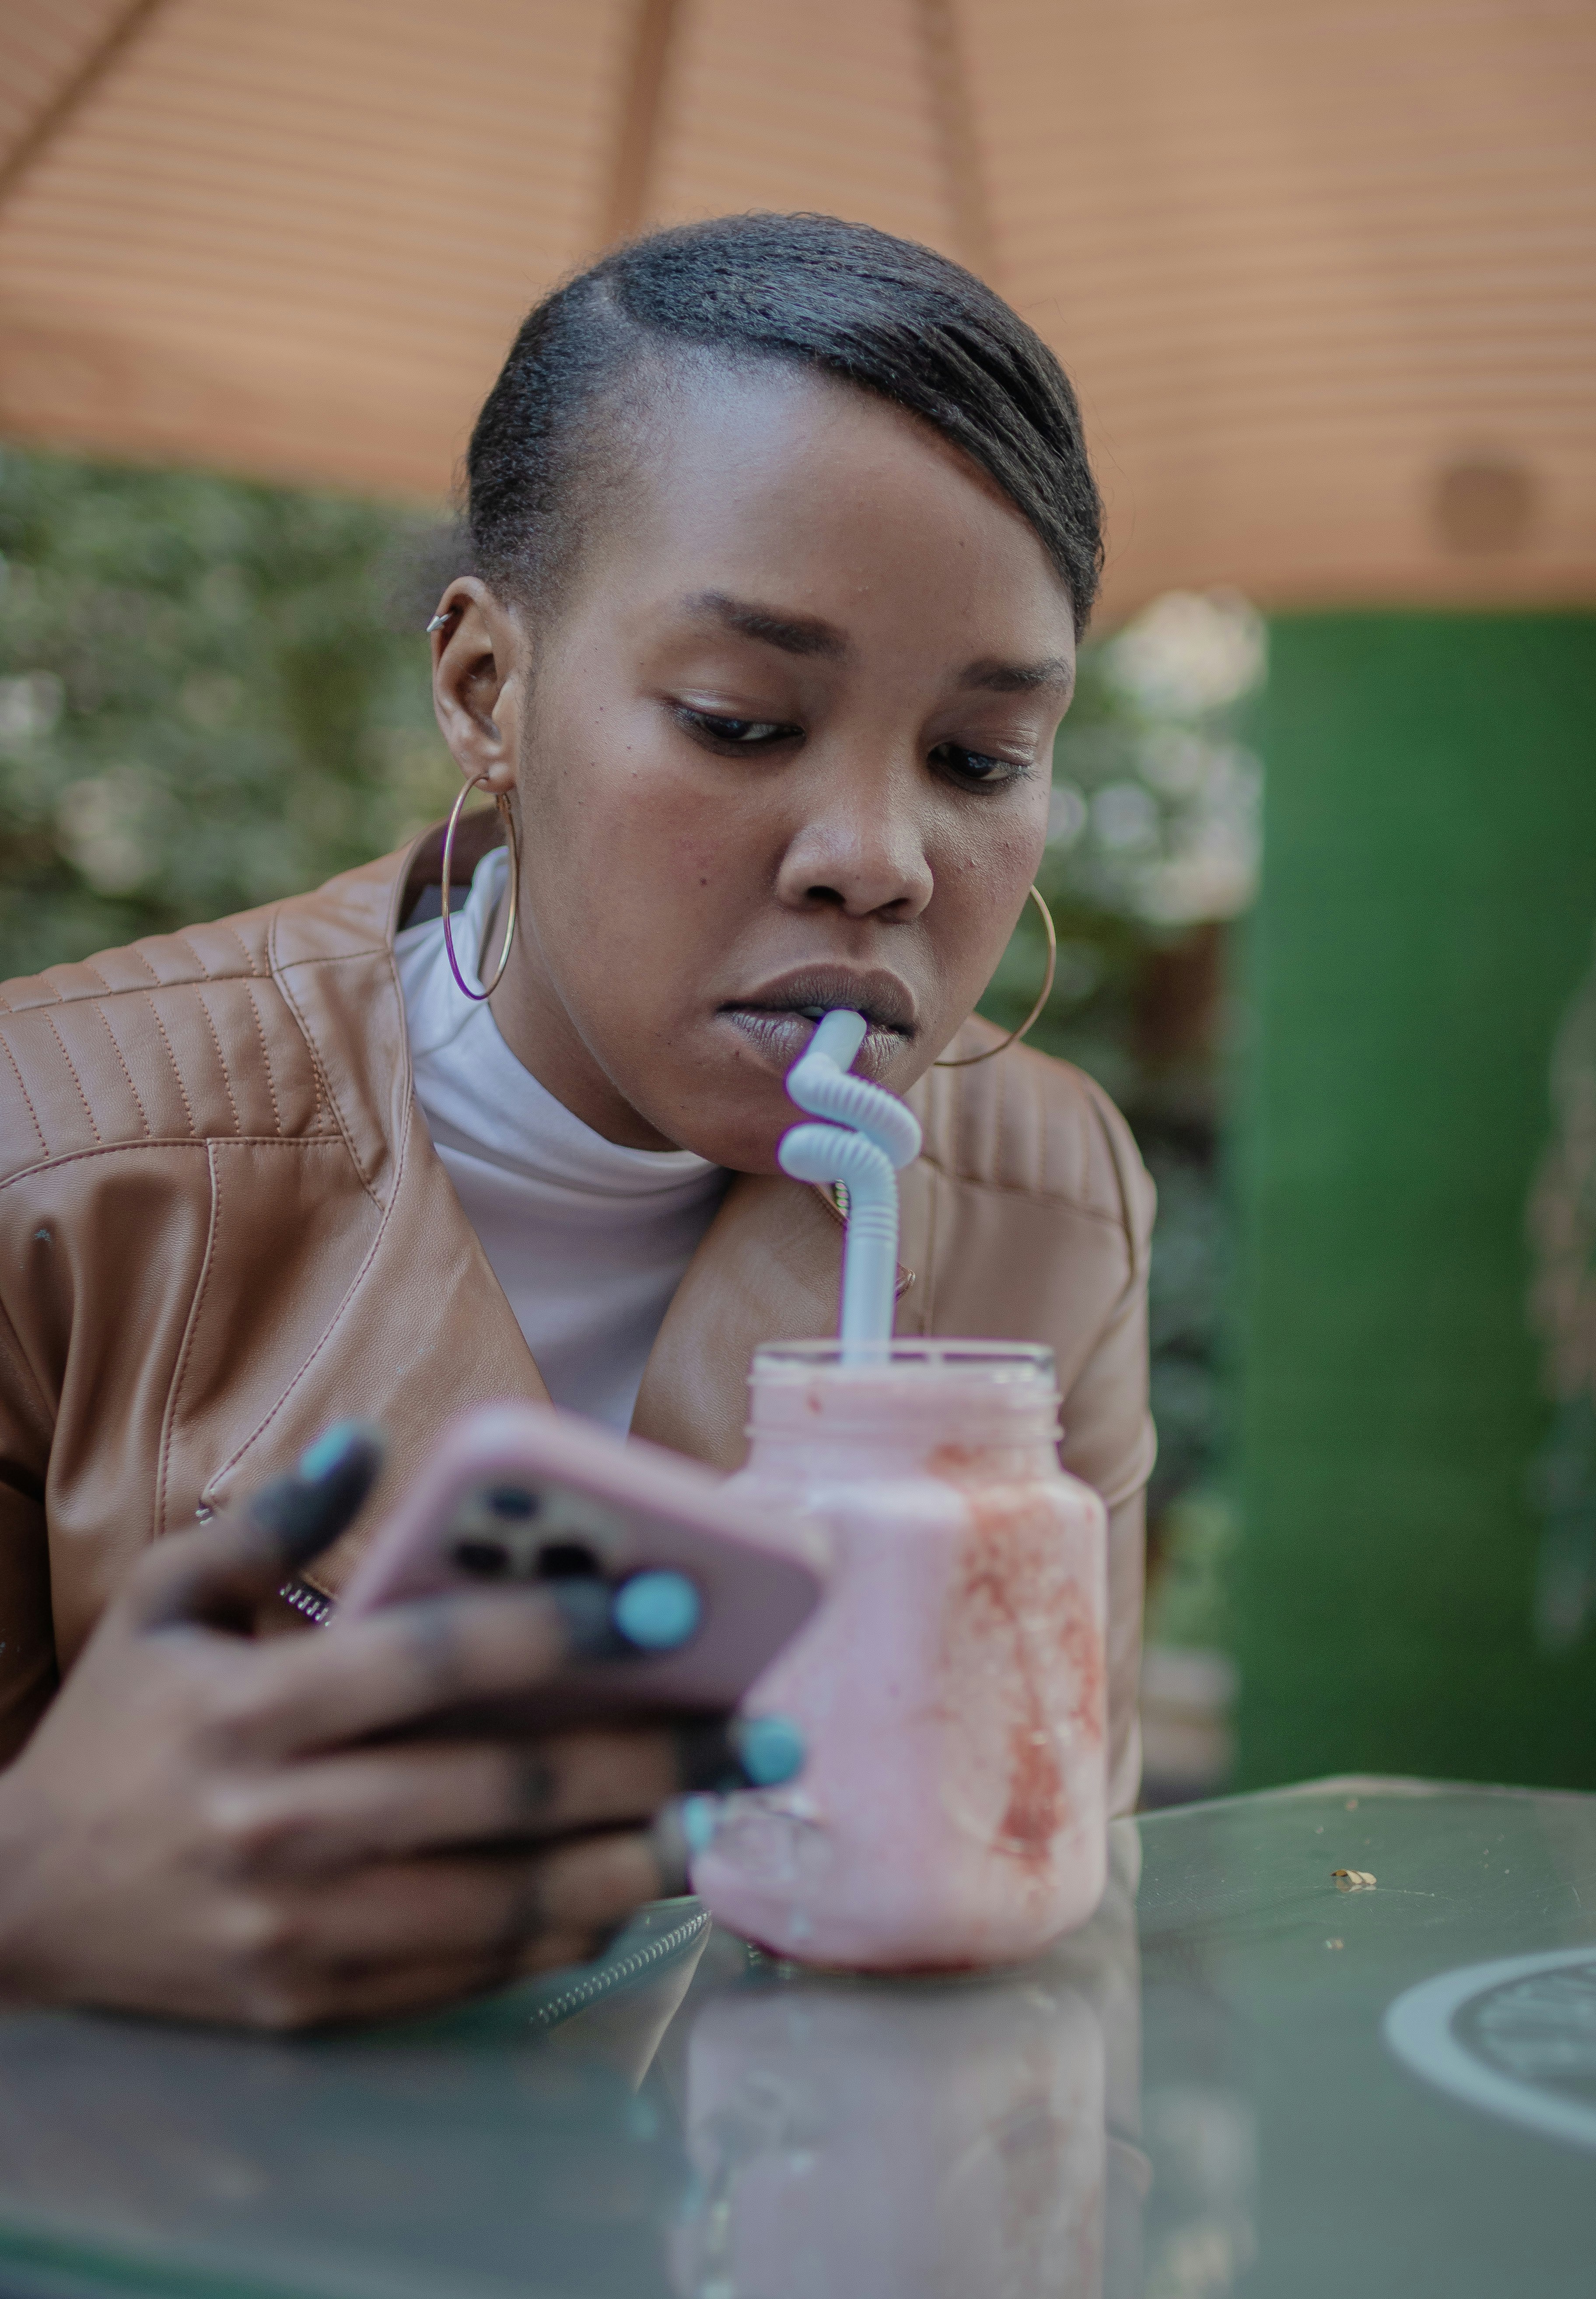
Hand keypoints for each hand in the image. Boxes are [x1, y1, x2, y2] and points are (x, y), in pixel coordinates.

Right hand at [0, 1429, 771, 2030]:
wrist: (15, 1910)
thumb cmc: (115, 1735)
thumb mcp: (160, 1607)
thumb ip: (270, 1528)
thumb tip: (373, 1443)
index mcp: (251, 1713)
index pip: (431, 1661)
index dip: (557, 1625)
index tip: (670, 1596)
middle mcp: (283, 1827)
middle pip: (503, 1789)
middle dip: (653, 1757)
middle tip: (764, 1730)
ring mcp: (304, 1932)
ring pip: (510, 1896)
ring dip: (638, 1858)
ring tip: (728, 1814)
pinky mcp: (318, 2005)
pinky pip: (473, 1969)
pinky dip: (566, 1930)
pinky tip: (636, 1885)